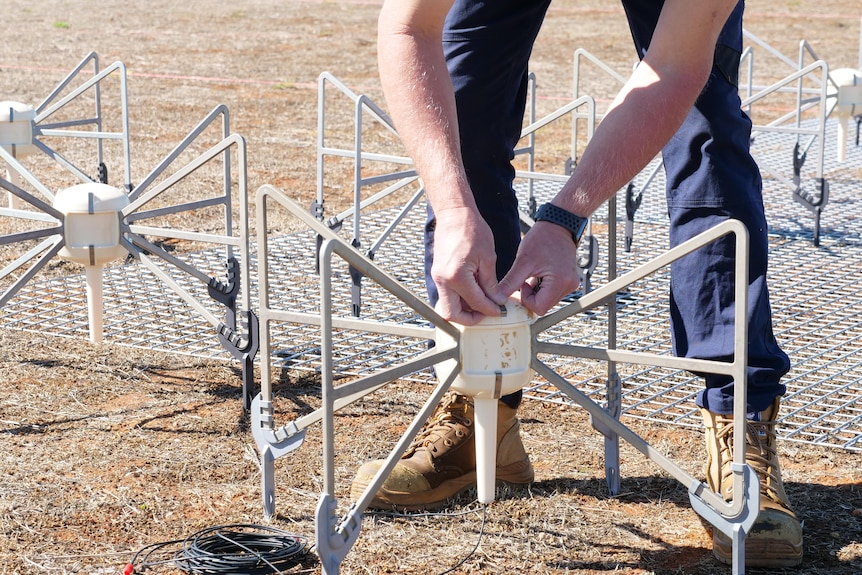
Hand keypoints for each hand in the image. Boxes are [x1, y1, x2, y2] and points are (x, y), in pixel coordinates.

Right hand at [431, 206, 502, 324]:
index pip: (476, 303)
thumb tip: (497, 301)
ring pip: (447, 306)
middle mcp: (443, 280)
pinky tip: (474, 291)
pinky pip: (447, 294)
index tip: (500, 310)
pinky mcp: (438, 273)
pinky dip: (459, 298)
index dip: (490, 309)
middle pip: (452, 314)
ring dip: (464, 309)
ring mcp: (438, 277)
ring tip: (482, 302)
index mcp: (457, 277)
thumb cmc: (472, 230)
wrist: (454, 214)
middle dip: (469, 318)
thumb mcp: (488, 258)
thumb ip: (491, 283)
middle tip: (486, 313)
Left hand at [495, 221, 580, 315]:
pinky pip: (553, 292)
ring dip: (537, 291)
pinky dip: (543, 287)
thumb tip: (499, 297)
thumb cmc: (543, 238)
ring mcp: (571, 283)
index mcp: (559, 282)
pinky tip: (540, 273)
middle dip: (531, 295)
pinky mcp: (569, 280)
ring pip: (548, 300)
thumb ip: (510, 282)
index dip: (527, 299)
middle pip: (544, 305)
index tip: (522, 284)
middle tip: (526, 278)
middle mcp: (569, 285)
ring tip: (534, 273)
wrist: (558, 225)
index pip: (539, 308)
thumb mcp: (523, 261)